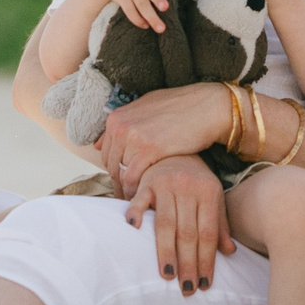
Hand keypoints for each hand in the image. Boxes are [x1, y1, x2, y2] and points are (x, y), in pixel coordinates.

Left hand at [96, 81, 228, 190]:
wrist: (207, 106)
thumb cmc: (181, 107)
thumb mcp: (145, 109)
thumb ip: (123, 126)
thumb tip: (97, 144)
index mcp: (116, 117)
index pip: (106, 153)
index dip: (116, 171)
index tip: (126, 183)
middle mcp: (120, 126)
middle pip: (111, 165)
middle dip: (120, 182)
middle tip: (133, 196)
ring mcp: (132, 137)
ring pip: (120, 174)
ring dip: (129, 188)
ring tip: (141, 199)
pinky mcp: (148, 149)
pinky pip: (132, 178)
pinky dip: (137, 190)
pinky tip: (148, 196)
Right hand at [123, 155, 234, 292]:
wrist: (177, 148)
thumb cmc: (197, 179)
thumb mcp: (214, 197)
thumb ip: (221, 224)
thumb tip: (230, 252)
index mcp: (209, 193)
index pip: (208, 233)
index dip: (207, 260)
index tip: (204, 284)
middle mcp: (189, 188)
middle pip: (188, 233)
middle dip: (188, 263)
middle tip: (187, 288)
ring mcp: (166, 184)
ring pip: (166, 224)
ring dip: (166, 252)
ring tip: (168, 275)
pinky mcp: (146, 182)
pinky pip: (139, 200)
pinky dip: (136, 213)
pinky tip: (135, 229)